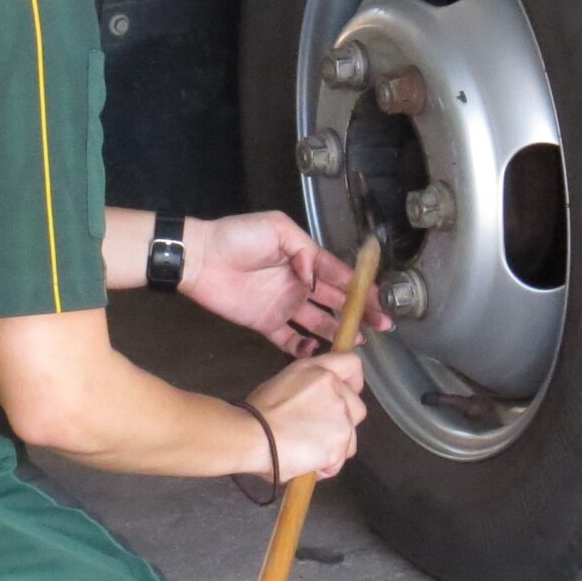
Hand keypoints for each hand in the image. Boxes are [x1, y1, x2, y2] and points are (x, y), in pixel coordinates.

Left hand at [180, 211, 391, 355]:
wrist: (199, 257)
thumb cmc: (236, 237)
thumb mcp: (277, 228)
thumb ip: (303, 249)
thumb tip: (317, 274)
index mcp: (303, 260)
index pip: (338, 275)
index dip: (359, 287)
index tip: (380, 299)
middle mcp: (298, 284)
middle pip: (334, 301)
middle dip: (358, 312)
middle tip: (382, 324)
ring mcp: (283, 305)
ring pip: (318, 322)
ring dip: (338, 330)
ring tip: (360, 340)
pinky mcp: (266, 323)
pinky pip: (290, 340)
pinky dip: (304, 348)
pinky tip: (320, 352)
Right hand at [245, 353, 366, 479]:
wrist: (252, 435)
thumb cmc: (256, 413)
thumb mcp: (284, 383)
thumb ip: (308, 388)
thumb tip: (314, 402)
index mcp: (318, 372)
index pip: (351, 364)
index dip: (353, 381)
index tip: (347, 393)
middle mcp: (335, 391)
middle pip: (357, 407)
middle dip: (343, 422)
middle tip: (316, 431)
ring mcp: (341, 419)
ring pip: (349, 438)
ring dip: (333, 446)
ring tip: (305, 451)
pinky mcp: (340, 445)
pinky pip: (338, 460)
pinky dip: (324, 466)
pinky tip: (304, 463)